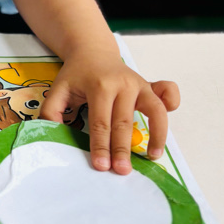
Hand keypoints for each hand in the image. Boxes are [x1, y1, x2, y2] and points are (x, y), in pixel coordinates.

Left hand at [39, 48, 179, 174]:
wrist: (92, 51)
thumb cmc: (76, 75)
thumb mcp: (58, 88)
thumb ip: (52, 110)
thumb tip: (50, 133)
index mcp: (99, 86)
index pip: (100, 122)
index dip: (101, 146)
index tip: (101, 167)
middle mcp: (123, 84)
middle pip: (124, 122)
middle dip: (123, 149)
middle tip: (122, 171)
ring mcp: (139, 83)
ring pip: (154, 110)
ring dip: (157, 134)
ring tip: (152, 157)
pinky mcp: (149, 85)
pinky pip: (167, 92)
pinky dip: (172, 103)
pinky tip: (165, 125)